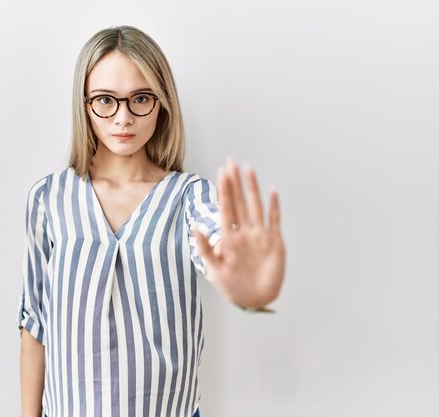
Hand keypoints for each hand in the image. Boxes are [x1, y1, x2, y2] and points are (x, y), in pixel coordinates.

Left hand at [194, 156, 285, 309]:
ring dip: (252, 188)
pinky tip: (272, 191)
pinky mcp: (274, 242)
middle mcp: (244, 232)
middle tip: (231, 162)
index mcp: (229, 238)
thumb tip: (195, 228)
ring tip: (248, 169)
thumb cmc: (232, 286)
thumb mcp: (214, 270)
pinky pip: (274, 220)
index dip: (223, 190)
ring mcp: (259, 236)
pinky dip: (274, 206)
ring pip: (256, 206)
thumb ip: (205, 249)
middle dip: (235, 182)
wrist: (253, 299)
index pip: (226, 208)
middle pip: (239, 202)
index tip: (221, 173)